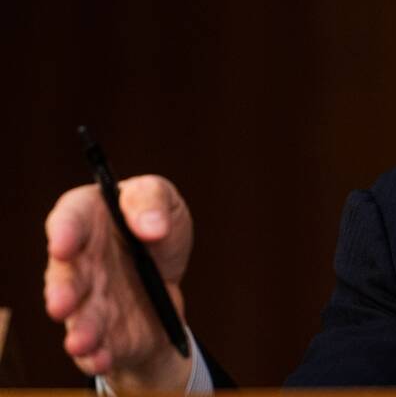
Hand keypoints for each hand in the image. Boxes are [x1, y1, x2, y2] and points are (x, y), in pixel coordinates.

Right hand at [44, 175, 193, 390]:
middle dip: (63, 291)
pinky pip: (97, 347)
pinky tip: (102, 358)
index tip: (64, 245)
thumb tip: (153, 227)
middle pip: (66, 276)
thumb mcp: (162, 199)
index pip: (69, 220)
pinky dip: (98, 355)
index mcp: (88, 219)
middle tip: (62, 303)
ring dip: (80, 330)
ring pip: (79, 317)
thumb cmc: (156, 227)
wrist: (169, 277)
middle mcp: (80, 263)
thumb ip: (152, 200)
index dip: (64, 233)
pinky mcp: (104, 333)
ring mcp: (88, 301)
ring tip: (82, 341)